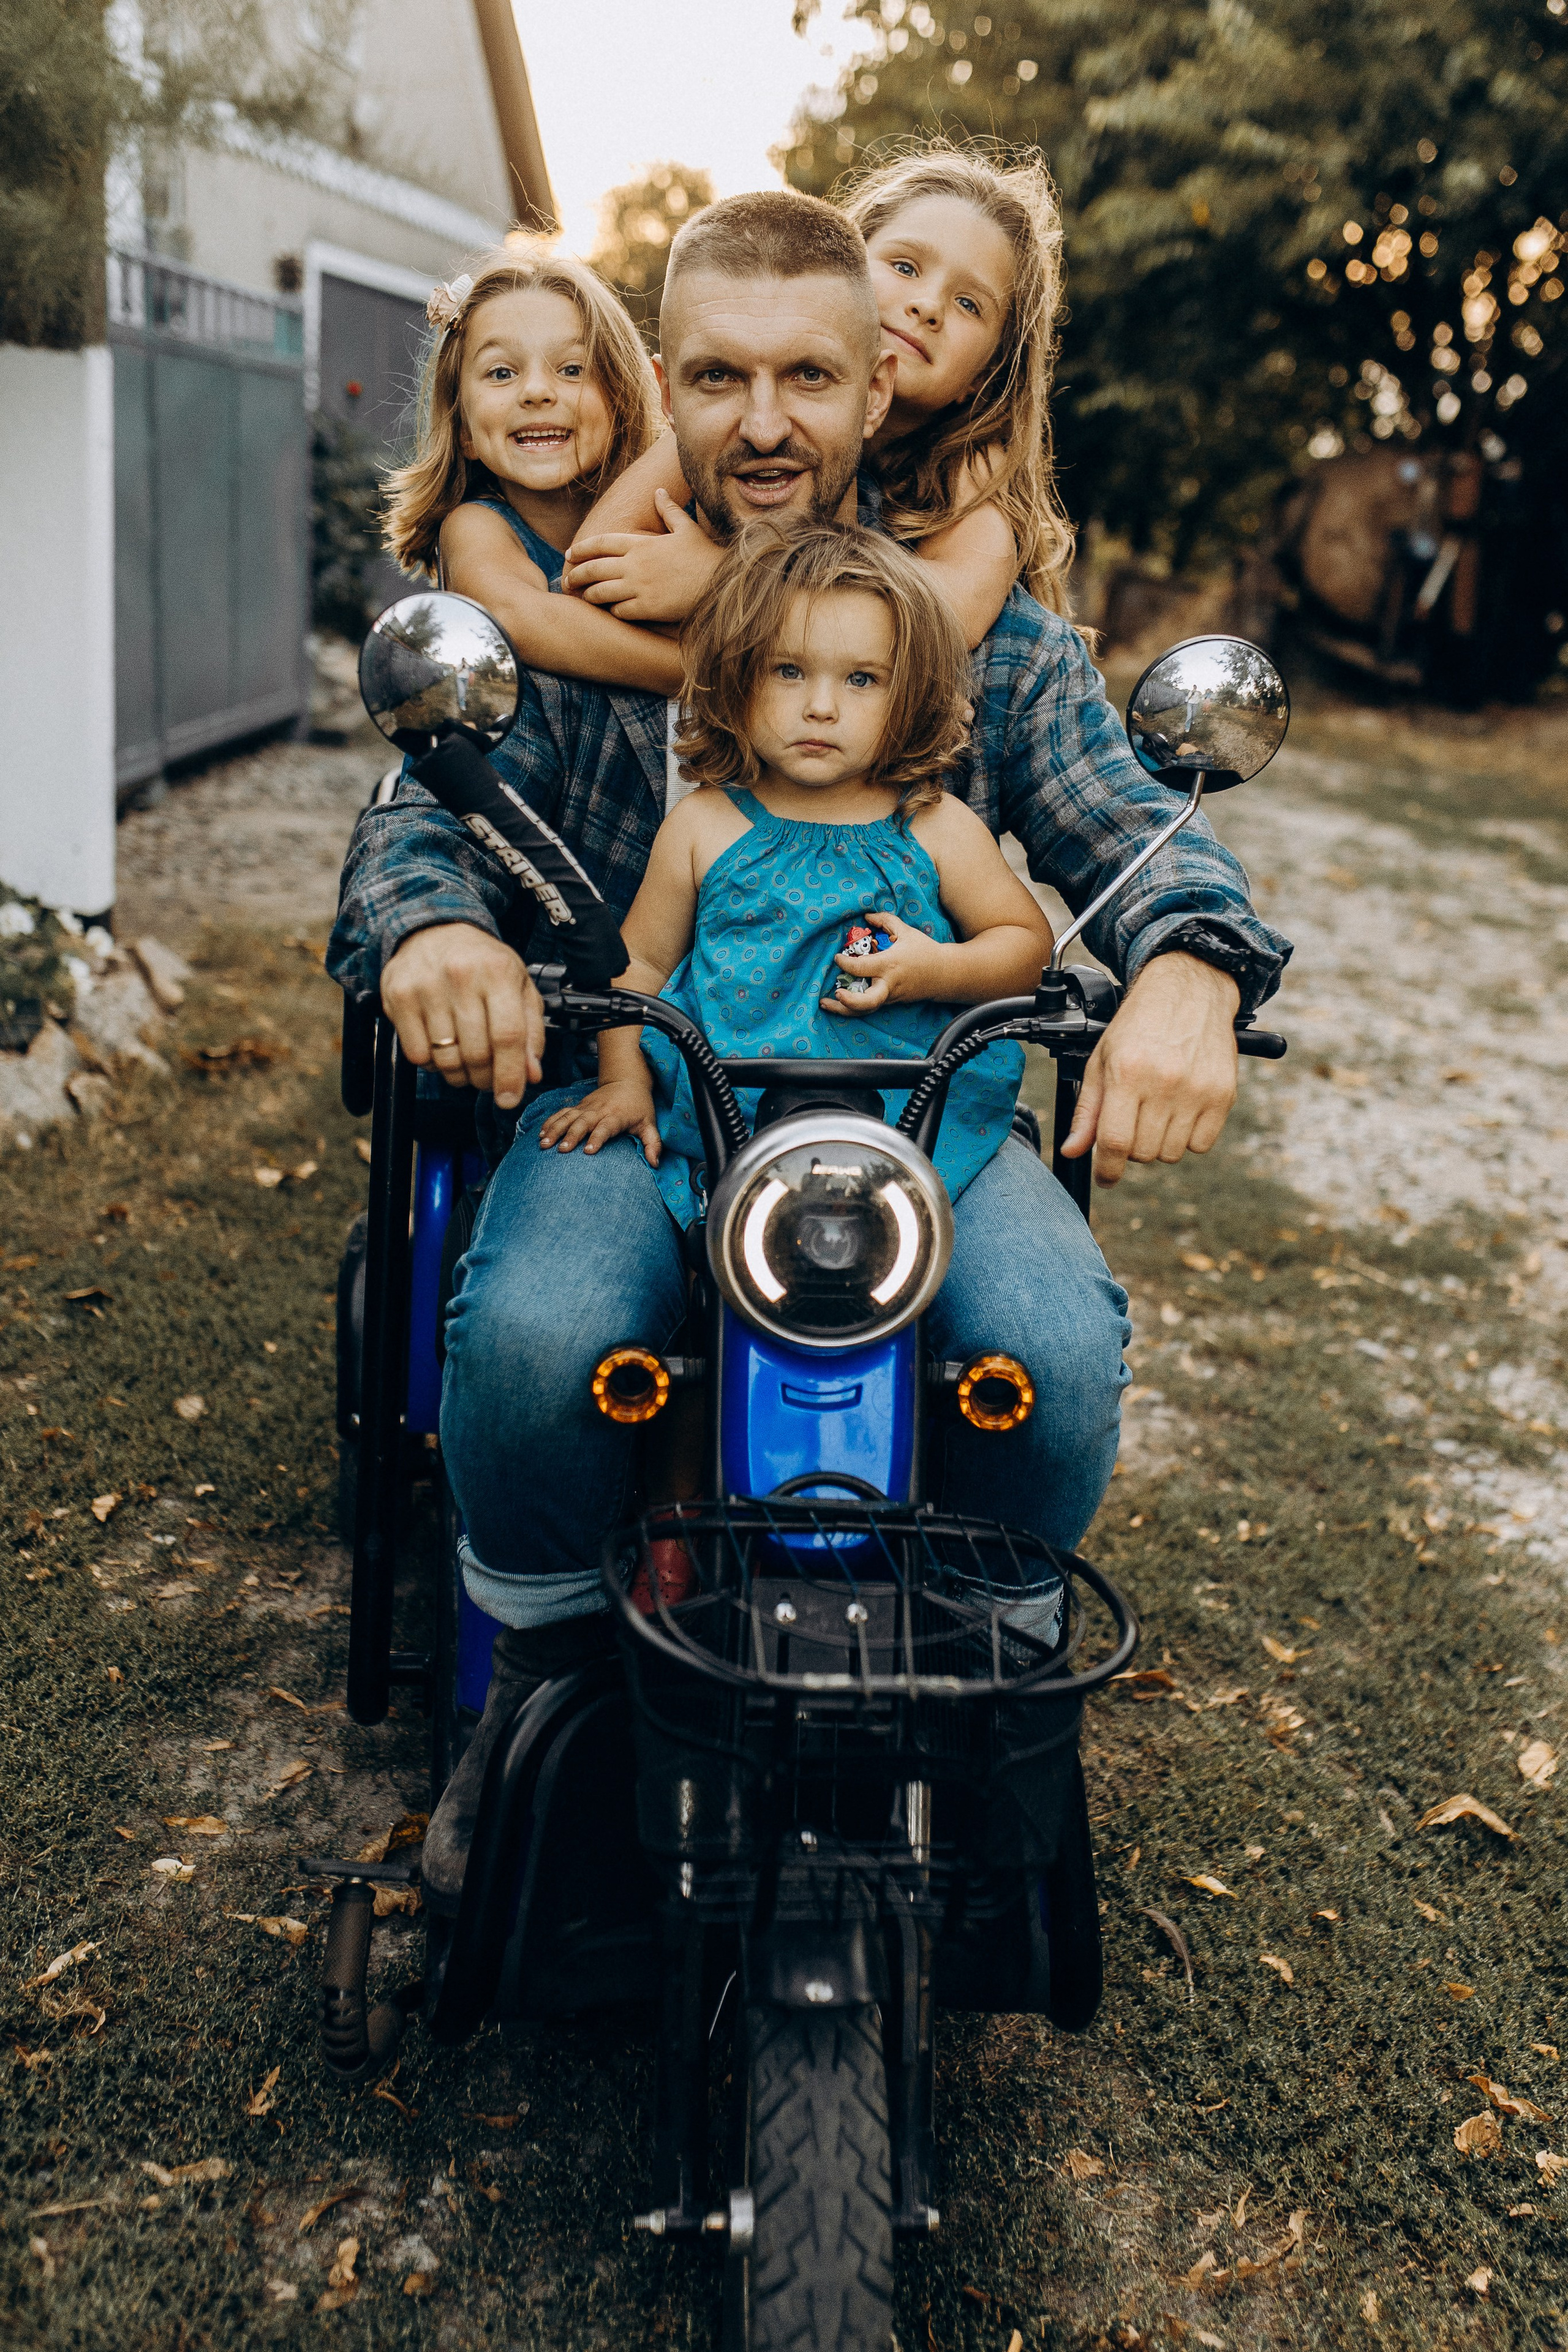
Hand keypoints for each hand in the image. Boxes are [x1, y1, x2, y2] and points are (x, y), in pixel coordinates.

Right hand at [379, 921, 543, 1109]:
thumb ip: (531, 1031)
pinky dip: (432, 1064)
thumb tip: (531, 1074)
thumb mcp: (518, 987)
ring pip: (446, 1059)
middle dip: (484, 1078)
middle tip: (487, 1078)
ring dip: (458, 1075)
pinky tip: (440, 1048)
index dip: (510, 1075)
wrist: (434, 929)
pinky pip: (417, 1054)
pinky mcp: (398, 996)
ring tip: (465, 1064)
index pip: (508, 1036)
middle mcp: (461, 976)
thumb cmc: (482, 963)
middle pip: (476, 1053)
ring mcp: (426, 986)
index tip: (509, 1099)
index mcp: (498, 972)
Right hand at [537, 1079, 660, 1160]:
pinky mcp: (578, 1106)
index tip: (588, 1151)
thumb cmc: (639, 1106)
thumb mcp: (650, 1124)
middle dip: (571, 1135)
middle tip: (561, 1150)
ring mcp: (586, 1107)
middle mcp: (599, 1110)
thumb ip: (653, 1144)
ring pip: (568, 1117)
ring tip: (543, 1143)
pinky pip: (562, 1112)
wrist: (627, 1080)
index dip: (597, 1138)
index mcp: (617, 1115)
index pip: (606, 1127)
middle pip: (583, 1122)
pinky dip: (551, 1121)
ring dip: (555, 1129)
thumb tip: (655, 1164)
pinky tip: (540, 1133)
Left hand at [563, 490, 723, 621]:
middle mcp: (635, 565)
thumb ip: (669, 510)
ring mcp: (640, 587)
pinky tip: (610, 612)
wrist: (722, 583)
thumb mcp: (687, 528)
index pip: (601, 543)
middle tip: (567, 580)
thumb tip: (659, 492)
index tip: (569, 554)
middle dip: (576, 574)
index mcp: (641, 544)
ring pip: (601, 592)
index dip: (582, 549)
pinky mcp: (647, 608)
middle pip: (594, 568)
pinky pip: (619, 611)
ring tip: (584, 597)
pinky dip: (612, 612)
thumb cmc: (706, 555)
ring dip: (589, 595)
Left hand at [820, 908, 945, 1016]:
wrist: (944, 974)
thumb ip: (885, 920)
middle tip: (836, 992)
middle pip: (868, 1002)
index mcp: (890, 965)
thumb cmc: (924, 951)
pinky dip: (853, 1007)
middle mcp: (888, 985)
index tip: (837, 957)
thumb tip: (866, 916)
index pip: (862, 967)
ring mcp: (890, 996)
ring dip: (844, 1010)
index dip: (845, 962)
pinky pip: (870, 1007)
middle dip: (849, 1001)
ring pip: (865, 1010)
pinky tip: (838, 1003)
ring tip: (825, 1003)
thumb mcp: (906, 931)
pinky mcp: (891, 1002)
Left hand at [1062, 952, 1239, 1184]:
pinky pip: (1201, 1144)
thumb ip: (1089, 1109)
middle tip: (1133, 1122)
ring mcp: (1197, 1090)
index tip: (1105, 1177)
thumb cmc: (1140, 1024)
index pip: (1115, 1142)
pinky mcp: (1223, 1094)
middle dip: (1132, 1147)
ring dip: (1160, 1143)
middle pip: (1143, 1153)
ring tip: (1157, 1111)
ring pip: (1172, 1153)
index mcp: (1128, 1073)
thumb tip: (1073, 1150)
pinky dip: (1189, 1138)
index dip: (1106, 1169)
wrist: (1190, 989)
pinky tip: (1181, 1111)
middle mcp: (1164, 1083)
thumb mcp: (1103, 1060)